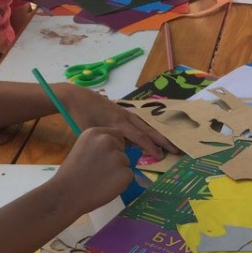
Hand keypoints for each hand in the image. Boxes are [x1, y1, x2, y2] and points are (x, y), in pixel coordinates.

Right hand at [50, 127, 135, 213]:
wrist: (67, 194)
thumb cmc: (71, 174)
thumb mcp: (82, 148)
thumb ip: (98, 145)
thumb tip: (115, 149)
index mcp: (94, 133)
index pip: (116, 134)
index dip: (113, 146)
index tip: (104, 157)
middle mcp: (107, 141)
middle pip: (122, 149)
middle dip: (116, 158)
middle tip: (101, 171)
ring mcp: (118, 156)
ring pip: (125, 163)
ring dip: (118, 171)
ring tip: (100, 180)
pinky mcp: (125, 172)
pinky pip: (128, 176)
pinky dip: (121, 183)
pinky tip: (106, 186)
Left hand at [60, 84, 175, 157]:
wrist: (75, 96)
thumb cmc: (80, 116)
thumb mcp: (91, 131)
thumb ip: (107, 140)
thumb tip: (122, 150)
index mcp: (117, 122)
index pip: (138, 136)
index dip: (150, 146)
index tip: (160, 156)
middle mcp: (124, 116)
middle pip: (147, 129)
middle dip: (162, 140)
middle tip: (176, 149)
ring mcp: (124, 113)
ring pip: (145, 125)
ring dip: (157, 135)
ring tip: (169, 144)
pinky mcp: (122, 111)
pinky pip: (139, 122)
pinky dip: (147, 129)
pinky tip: (152, 136)